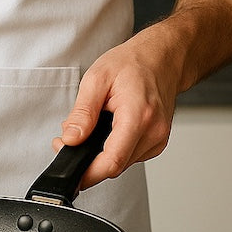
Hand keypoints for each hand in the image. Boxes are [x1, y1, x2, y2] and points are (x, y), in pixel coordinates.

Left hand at [53, 27, 181, 188]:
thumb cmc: (133, 63)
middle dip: (88, 159)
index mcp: (138, 115)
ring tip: (90, 128)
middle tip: (69, 139)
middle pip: (115, 165)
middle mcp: (153, 132)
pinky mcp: (157, 142)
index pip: (112, 161)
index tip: (71, 172)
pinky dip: (115, 148)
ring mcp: (158, 139)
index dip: (88, 173)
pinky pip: (130, 155)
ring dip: (101, 154)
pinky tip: (109, 129)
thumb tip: (70, 139)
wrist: (162, 58)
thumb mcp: (97, 78)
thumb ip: (82, 112)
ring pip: (122, 163)